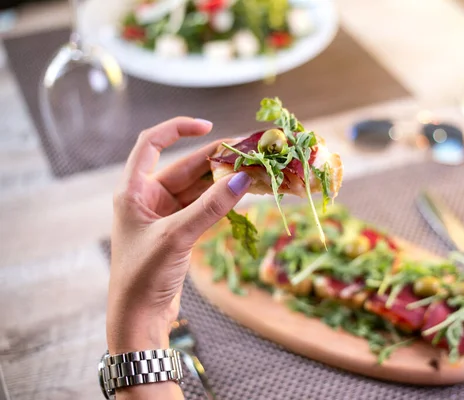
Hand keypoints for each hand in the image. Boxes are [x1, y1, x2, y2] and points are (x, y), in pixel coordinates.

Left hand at [107, 117, 251, 354]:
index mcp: (133, 190)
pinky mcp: (178, 231)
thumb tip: (242, 178)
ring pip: (198, 188)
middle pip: (185, 167)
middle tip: (249, 154)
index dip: (178, 129)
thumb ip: (210, 207)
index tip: (209, 126)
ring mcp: (164, 215)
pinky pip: (202, 207)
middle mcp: (147, 197)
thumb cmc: (144, 276)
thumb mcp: (177, 237)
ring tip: (252, 173)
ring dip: (222, 182)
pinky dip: (221, 202)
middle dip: (216, 160)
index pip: (151, 143)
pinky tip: (241, 196)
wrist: (138, 317)